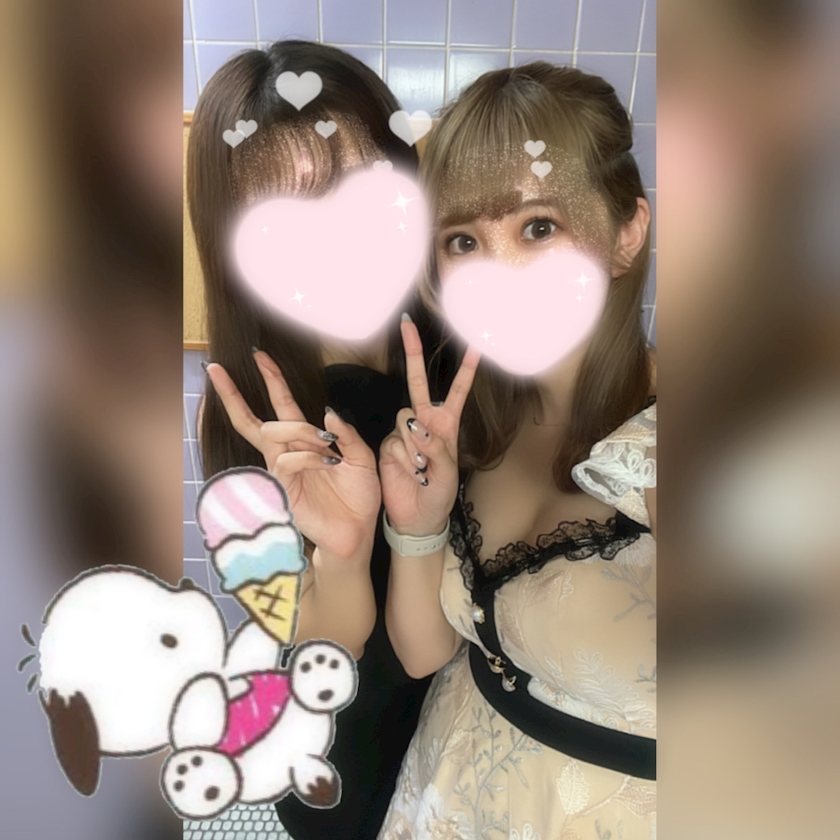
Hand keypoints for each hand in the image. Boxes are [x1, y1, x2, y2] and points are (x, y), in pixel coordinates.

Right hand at [206, 352, 380, 559]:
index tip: (259, 355)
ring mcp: (282, 471)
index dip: (271, 379)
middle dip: (234, 394)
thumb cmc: (358, 496)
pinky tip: (328, 463)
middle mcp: (288, 453)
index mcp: (306, 441)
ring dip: (301, 431)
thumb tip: (326, 411)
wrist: (359, 531)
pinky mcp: (282, 489)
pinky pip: (287, 460)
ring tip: (328, 444)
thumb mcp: (362, 457)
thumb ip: (346, 433)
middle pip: (253, 420)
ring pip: (273, 433)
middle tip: (218, 369)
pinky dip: (309, 456)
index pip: (283, 404)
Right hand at [379, 318, 479, 536]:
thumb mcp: (449, 473)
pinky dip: (407, 458)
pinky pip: (395, 441)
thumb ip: (437, 448)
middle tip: (407, 324)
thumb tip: (418, 428)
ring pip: (405, 417)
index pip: (456, 392)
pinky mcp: (388, 445)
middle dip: (413, 353)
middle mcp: (424, 423)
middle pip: (418, 382)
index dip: (465, 370)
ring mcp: (403, 433)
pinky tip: (413, 473)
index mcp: (446, 425)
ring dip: (416, 444)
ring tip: (424, 469)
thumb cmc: (439, 496)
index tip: (475, 344)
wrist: (418, 518)